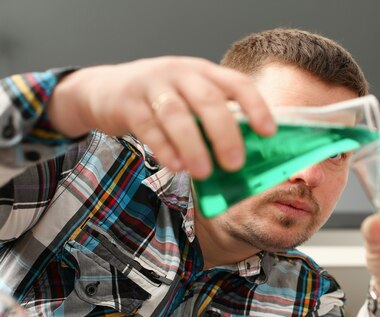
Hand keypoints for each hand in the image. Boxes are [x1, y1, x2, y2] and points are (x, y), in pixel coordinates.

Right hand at [47, 56, 275, 178]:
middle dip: (224, 133)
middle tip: (235, 164)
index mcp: (203, 72)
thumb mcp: (189, 100)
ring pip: (176, 114)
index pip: (237, 83)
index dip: (256, 106)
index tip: (269, 132)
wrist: (103, 89)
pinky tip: (176, 166)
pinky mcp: (127, 103)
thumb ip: (212, 121)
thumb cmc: (159, 101)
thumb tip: (245, 160)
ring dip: (193, 145)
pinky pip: (148, 126)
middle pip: (207, 99)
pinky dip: (164, 148)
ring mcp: (151, 85)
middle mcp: (180, 73)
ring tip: (204, 172)